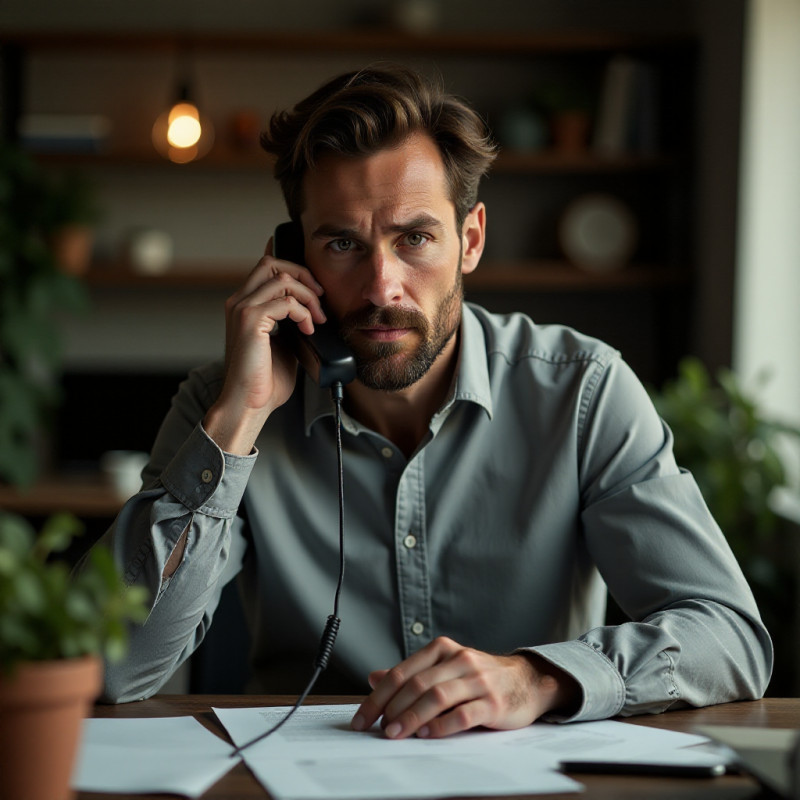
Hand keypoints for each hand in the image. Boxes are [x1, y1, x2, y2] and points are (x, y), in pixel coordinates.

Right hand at [203, 238, 326, 453]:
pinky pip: (286, 301)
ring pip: (282, 278)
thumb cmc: (265, 380)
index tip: (315, 290)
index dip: (294, 270)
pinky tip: (308, 330)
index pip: (266, 268)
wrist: (249, 404)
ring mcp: (242, 309)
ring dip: (307, 296)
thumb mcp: (283, 343)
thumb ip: (290, 322)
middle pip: (272, 263)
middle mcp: (239, 302)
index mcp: (244, 305)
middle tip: (320, 297)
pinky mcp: (250, 321)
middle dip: (303, 275)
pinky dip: (303, 313)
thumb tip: (312, 310)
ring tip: (317, 319)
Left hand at [350, 636, 578, 738]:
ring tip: (395, 733)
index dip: (378, 696)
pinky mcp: (493, 702)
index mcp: (442, 649)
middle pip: (417, 684)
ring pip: (438, 697)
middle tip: (377, 729)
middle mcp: (459, 660)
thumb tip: (374, 678)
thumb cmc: (479, 677)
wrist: (527, 680)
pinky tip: (427, 735)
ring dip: (412, 717)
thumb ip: (411, 674)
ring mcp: (478, 680)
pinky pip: (463, 714)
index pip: (402, 672)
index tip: (362, 718)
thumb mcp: (444, 668)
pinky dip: (441, 726)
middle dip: (392, 709)